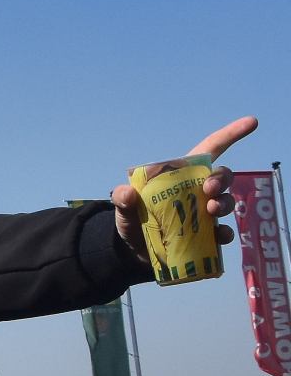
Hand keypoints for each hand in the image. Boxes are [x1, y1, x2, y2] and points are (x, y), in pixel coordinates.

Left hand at [109, 117, 257, 256]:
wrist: (133, 252)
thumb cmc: (131, 221)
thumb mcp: (123, 208)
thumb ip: (123, 198)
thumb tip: (128, 194)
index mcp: (181, 176)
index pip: (209, 150)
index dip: (230, 135)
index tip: (252, 122)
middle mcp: (197, 191)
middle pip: (222, 176)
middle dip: (222, 178)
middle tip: (209, 189)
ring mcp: (204, 213)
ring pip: (226, 201)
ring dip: (224, 203)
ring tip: (212, 210)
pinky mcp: (207, 236)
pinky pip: (224, 232)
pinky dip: (224, 233)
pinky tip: (219, 236)